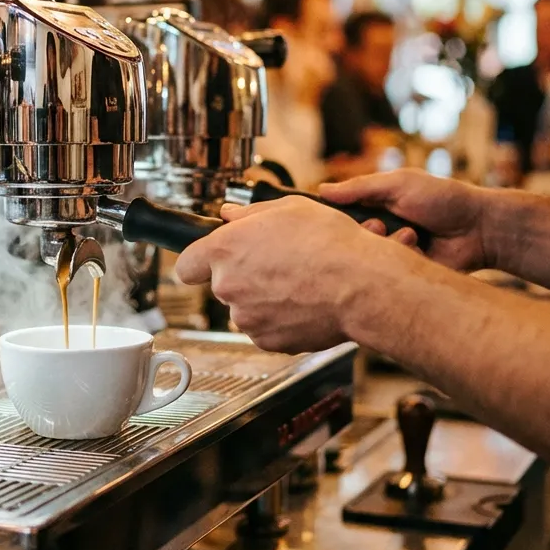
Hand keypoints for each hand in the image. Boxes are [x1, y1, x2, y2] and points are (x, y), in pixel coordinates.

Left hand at [174, 197, 391, 352]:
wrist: (364, 285)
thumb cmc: (331, 244)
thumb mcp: (290, 209)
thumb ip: (250, 214)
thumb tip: (230, 216)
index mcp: (225, 250)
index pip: (186, 265)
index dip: (199, 263)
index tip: (209, 263)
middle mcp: (229, 286)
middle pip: (222, 285)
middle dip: (243, 277)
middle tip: (276, 265)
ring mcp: (247, 318)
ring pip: (245, 308)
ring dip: (263, 299)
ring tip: (297, 283)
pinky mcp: (268, 341)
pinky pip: (266, 328)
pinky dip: (280, 319)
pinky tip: (304, 302)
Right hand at [320, 169, 487, 271]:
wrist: (480, 228)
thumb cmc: (441, 198)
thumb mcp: (398, 184)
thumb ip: (360, 187)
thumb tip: (321, 189)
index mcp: (374, 208)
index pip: (340, 217)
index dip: (335, 220)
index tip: (335, 220)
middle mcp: (379, 231)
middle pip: (351, 241)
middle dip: (364, 233)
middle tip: (378, 227)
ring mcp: (393, 253)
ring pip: (369, 259)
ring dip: (388, 245)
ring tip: (411, 236)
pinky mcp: (405, 272)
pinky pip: (390, 275)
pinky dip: (404, 260)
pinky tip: (421, 249)